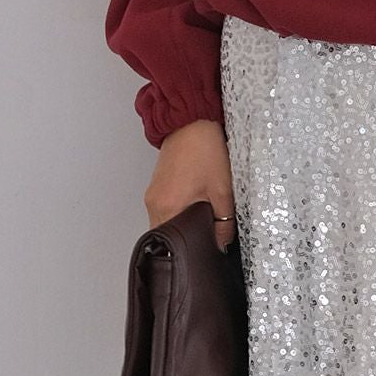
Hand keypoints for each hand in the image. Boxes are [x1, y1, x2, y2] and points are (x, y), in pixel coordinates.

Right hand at [144, 118, 237, 250]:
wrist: (191, 122)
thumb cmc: (205, 149)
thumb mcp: (223, 190)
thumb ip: (224, 222)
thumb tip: (222, 243)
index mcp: (168, 206)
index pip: (171, 244)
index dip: (187, 251)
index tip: (200, 252)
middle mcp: (154, 203)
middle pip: (165, 236)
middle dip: (183, 240)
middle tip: (202, 240)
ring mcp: (152, 195)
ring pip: (163, 223)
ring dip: (179, 226)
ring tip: (198, 223)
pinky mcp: (155, 187)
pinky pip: (162, 210)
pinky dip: (175, 214)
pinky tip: (191, 208)